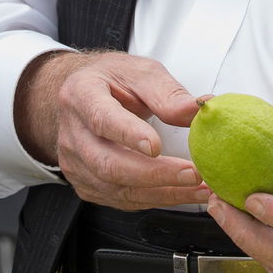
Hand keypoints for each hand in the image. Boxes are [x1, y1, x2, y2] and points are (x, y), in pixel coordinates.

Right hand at [15, 50, 208, 209]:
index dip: (128, 135)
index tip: (157, 146)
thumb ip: (167, 93)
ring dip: (163, 193)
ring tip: (200, 188)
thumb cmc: (114, 82)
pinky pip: (122, 200)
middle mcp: (73, 134)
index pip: (102, 119)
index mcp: (82, 95)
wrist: (86, 98)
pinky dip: (156, 199)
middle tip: (193, 173)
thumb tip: (198, 111)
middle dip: (155, 174)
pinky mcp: (86, 185)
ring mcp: (75, 164)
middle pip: (108, 163)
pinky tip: (182, 193)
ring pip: (117, 189)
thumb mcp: (141, 73)